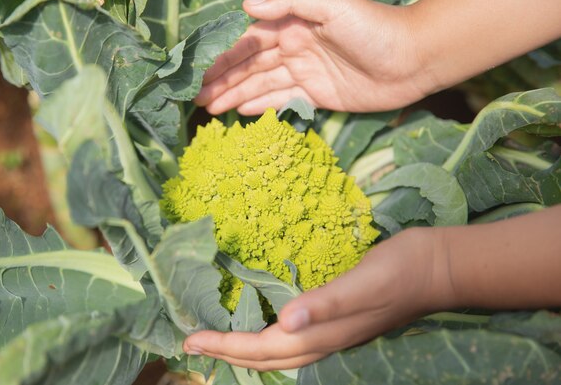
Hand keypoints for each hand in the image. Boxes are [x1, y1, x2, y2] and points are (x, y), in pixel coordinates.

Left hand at [183, 228, 451, 370]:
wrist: (435, 268)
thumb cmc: (399, 270)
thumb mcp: (363, 283)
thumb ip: (326, 304)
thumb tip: (286, 322)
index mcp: (323, 333)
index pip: (263, 348)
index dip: (226, 346)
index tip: (191, 340)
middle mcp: (323, 339)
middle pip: (265, 358)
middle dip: (227, 352)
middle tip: (192, 343)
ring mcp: (331, 334)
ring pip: (278, 353)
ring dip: (244, 350)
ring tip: (218, 341)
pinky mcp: (337, 321)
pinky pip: (292, 339)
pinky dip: (267, 338)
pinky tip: (261, 325)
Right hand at [194, 0, 433, 115]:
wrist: (411, 59)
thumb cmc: (374, 27)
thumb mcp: (332, 6)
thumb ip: (291, 3)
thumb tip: (248, 6)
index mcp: (293, 26)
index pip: (249, 43)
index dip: (225, 58)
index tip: (201, 72)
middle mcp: (293, 48)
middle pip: (250, 67)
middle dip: (223, 81)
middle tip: (197, 98)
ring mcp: (304, 73)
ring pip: (261, 85)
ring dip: (235, 95)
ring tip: (210, 108)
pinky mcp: (317, 95)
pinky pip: (282, 100)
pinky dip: (261, 105)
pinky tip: (240, 111)